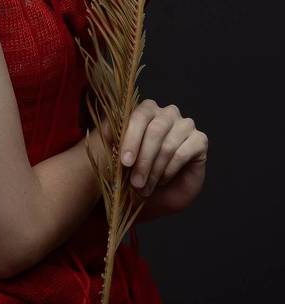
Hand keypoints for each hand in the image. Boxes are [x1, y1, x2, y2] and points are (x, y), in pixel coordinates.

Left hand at [119, 99, 207, 217]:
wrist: (155, 196)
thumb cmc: (135, 172)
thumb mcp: (117, 156)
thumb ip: (112, 139)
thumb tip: (105, 130)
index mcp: (146, 109)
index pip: (139, 115)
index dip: (131, 139)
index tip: (124, 162)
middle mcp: (167, 113)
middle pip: (155, 130)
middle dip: (143, 160)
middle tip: (135, 182)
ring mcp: (185, 125)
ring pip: (169, 145)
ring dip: (155, 170)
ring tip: (145, 187)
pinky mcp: (200, 140)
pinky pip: (184, 153)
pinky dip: (170, 170)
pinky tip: (163, 180)